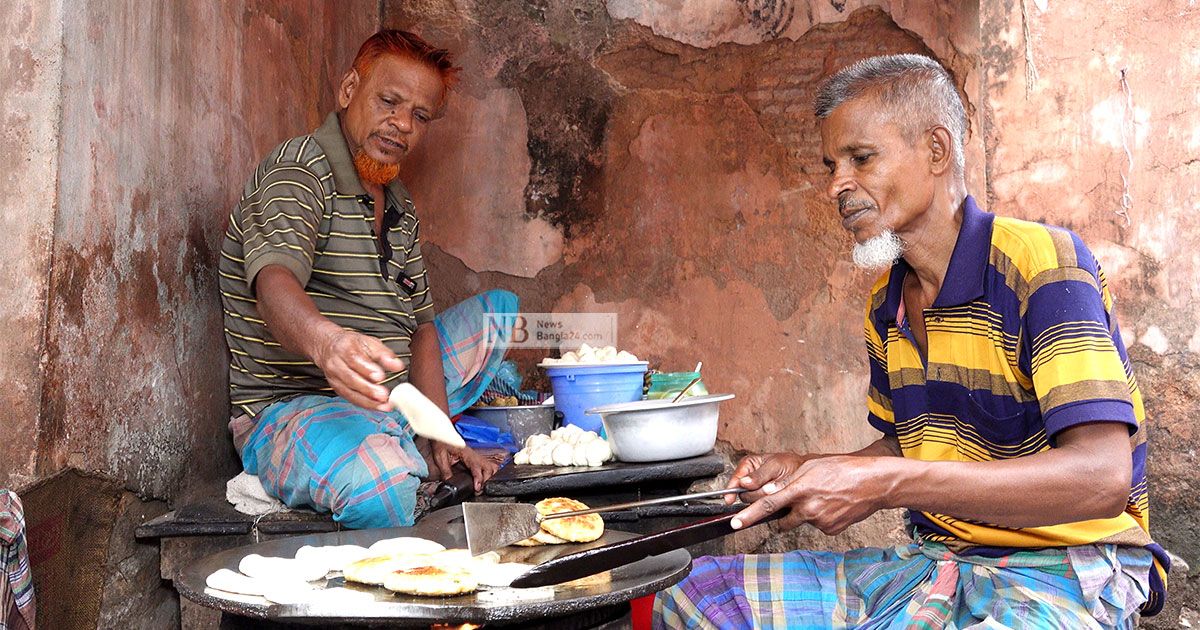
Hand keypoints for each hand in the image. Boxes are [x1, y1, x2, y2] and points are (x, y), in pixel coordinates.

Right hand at [312, 329, 404, 410]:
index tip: (380, 376)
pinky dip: (365, 404)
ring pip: (350, 392)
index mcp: (344, 349)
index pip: (354, 359)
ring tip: (384, 405)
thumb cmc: (353, 345)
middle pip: (351, 378)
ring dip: (368, 401)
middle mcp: (336, 364)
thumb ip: (384, 354)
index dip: (367, 369)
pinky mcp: (337, 389)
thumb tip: (397, 366)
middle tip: (383, 395)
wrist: (328, 348)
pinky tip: (377, 407)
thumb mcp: (369, 342)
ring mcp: (334, 378)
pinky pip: (350, 398)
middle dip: (368, 389)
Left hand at [431, 442, 501, 492]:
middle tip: (478, 490)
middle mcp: (474, 455)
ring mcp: (477, 457)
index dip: (479, 478)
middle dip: (486, 480)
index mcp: (466, 453)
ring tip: (482, 486)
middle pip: (489, 467)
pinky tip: (483, 481)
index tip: (477, 487)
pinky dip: (489, 475)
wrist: (442, 435)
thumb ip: (445, 470)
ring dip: (490, 477)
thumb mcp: (440, 457)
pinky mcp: (476, 460)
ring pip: (492, 467)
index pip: (476, 466)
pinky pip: (488, 467)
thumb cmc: (442, 443)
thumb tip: (449, 482)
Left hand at [731, 455, 893, 535]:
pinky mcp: (831, 530)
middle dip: (779, 518)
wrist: (874, 484)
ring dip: (804, 513)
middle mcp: (809, 508)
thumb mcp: (812, 467)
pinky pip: (817, 526)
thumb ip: (788, 481)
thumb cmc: (843, 470)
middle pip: (782, 520)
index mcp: (800, 489)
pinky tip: (833, 506)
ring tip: (822, 498)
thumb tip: (768, 493)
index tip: (735, 523)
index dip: (749, 515)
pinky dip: (820, 518)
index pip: (768, 504)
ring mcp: (820, 521)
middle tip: (788, 507)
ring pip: (801, 521)